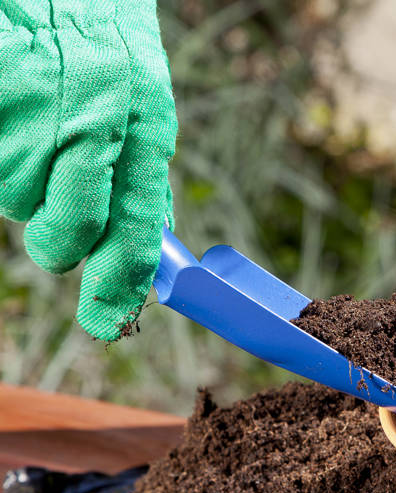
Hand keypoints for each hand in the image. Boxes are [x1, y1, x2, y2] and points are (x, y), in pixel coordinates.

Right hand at [0, 0, 176, 340]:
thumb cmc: (93, 30)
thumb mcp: (139, 96)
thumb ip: (142, 172)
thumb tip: (147, 244)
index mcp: (140, 122)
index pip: (132, 232)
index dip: (115, 286)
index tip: (106, 324)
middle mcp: (88, 120)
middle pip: (62, 232)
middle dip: (58, 238)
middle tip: (55, 203)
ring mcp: (27, 110)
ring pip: (15, 202)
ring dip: (22, 182)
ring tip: (31, 126)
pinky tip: (10, 116)